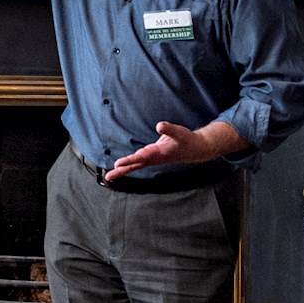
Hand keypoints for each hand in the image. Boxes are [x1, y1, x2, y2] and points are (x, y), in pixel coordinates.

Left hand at [104, 120, 241, 182]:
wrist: (195, 150)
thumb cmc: (187, 140)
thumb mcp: (179, 132)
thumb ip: (169, 129)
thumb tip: (159, 125)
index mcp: (158, 153)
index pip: (141, 157)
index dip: (129, 160)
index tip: (118, 164)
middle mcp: (154, 158)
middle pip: (135, 165)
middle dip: (122, 170)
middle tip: (108, 177)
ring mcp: (153, 158)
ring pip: (136, 164)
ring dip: (123, 169)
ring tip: (110, 175)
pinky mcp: (154, 156)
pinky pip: (139, 161)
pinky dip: (130, 164)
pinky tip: (122, 166)